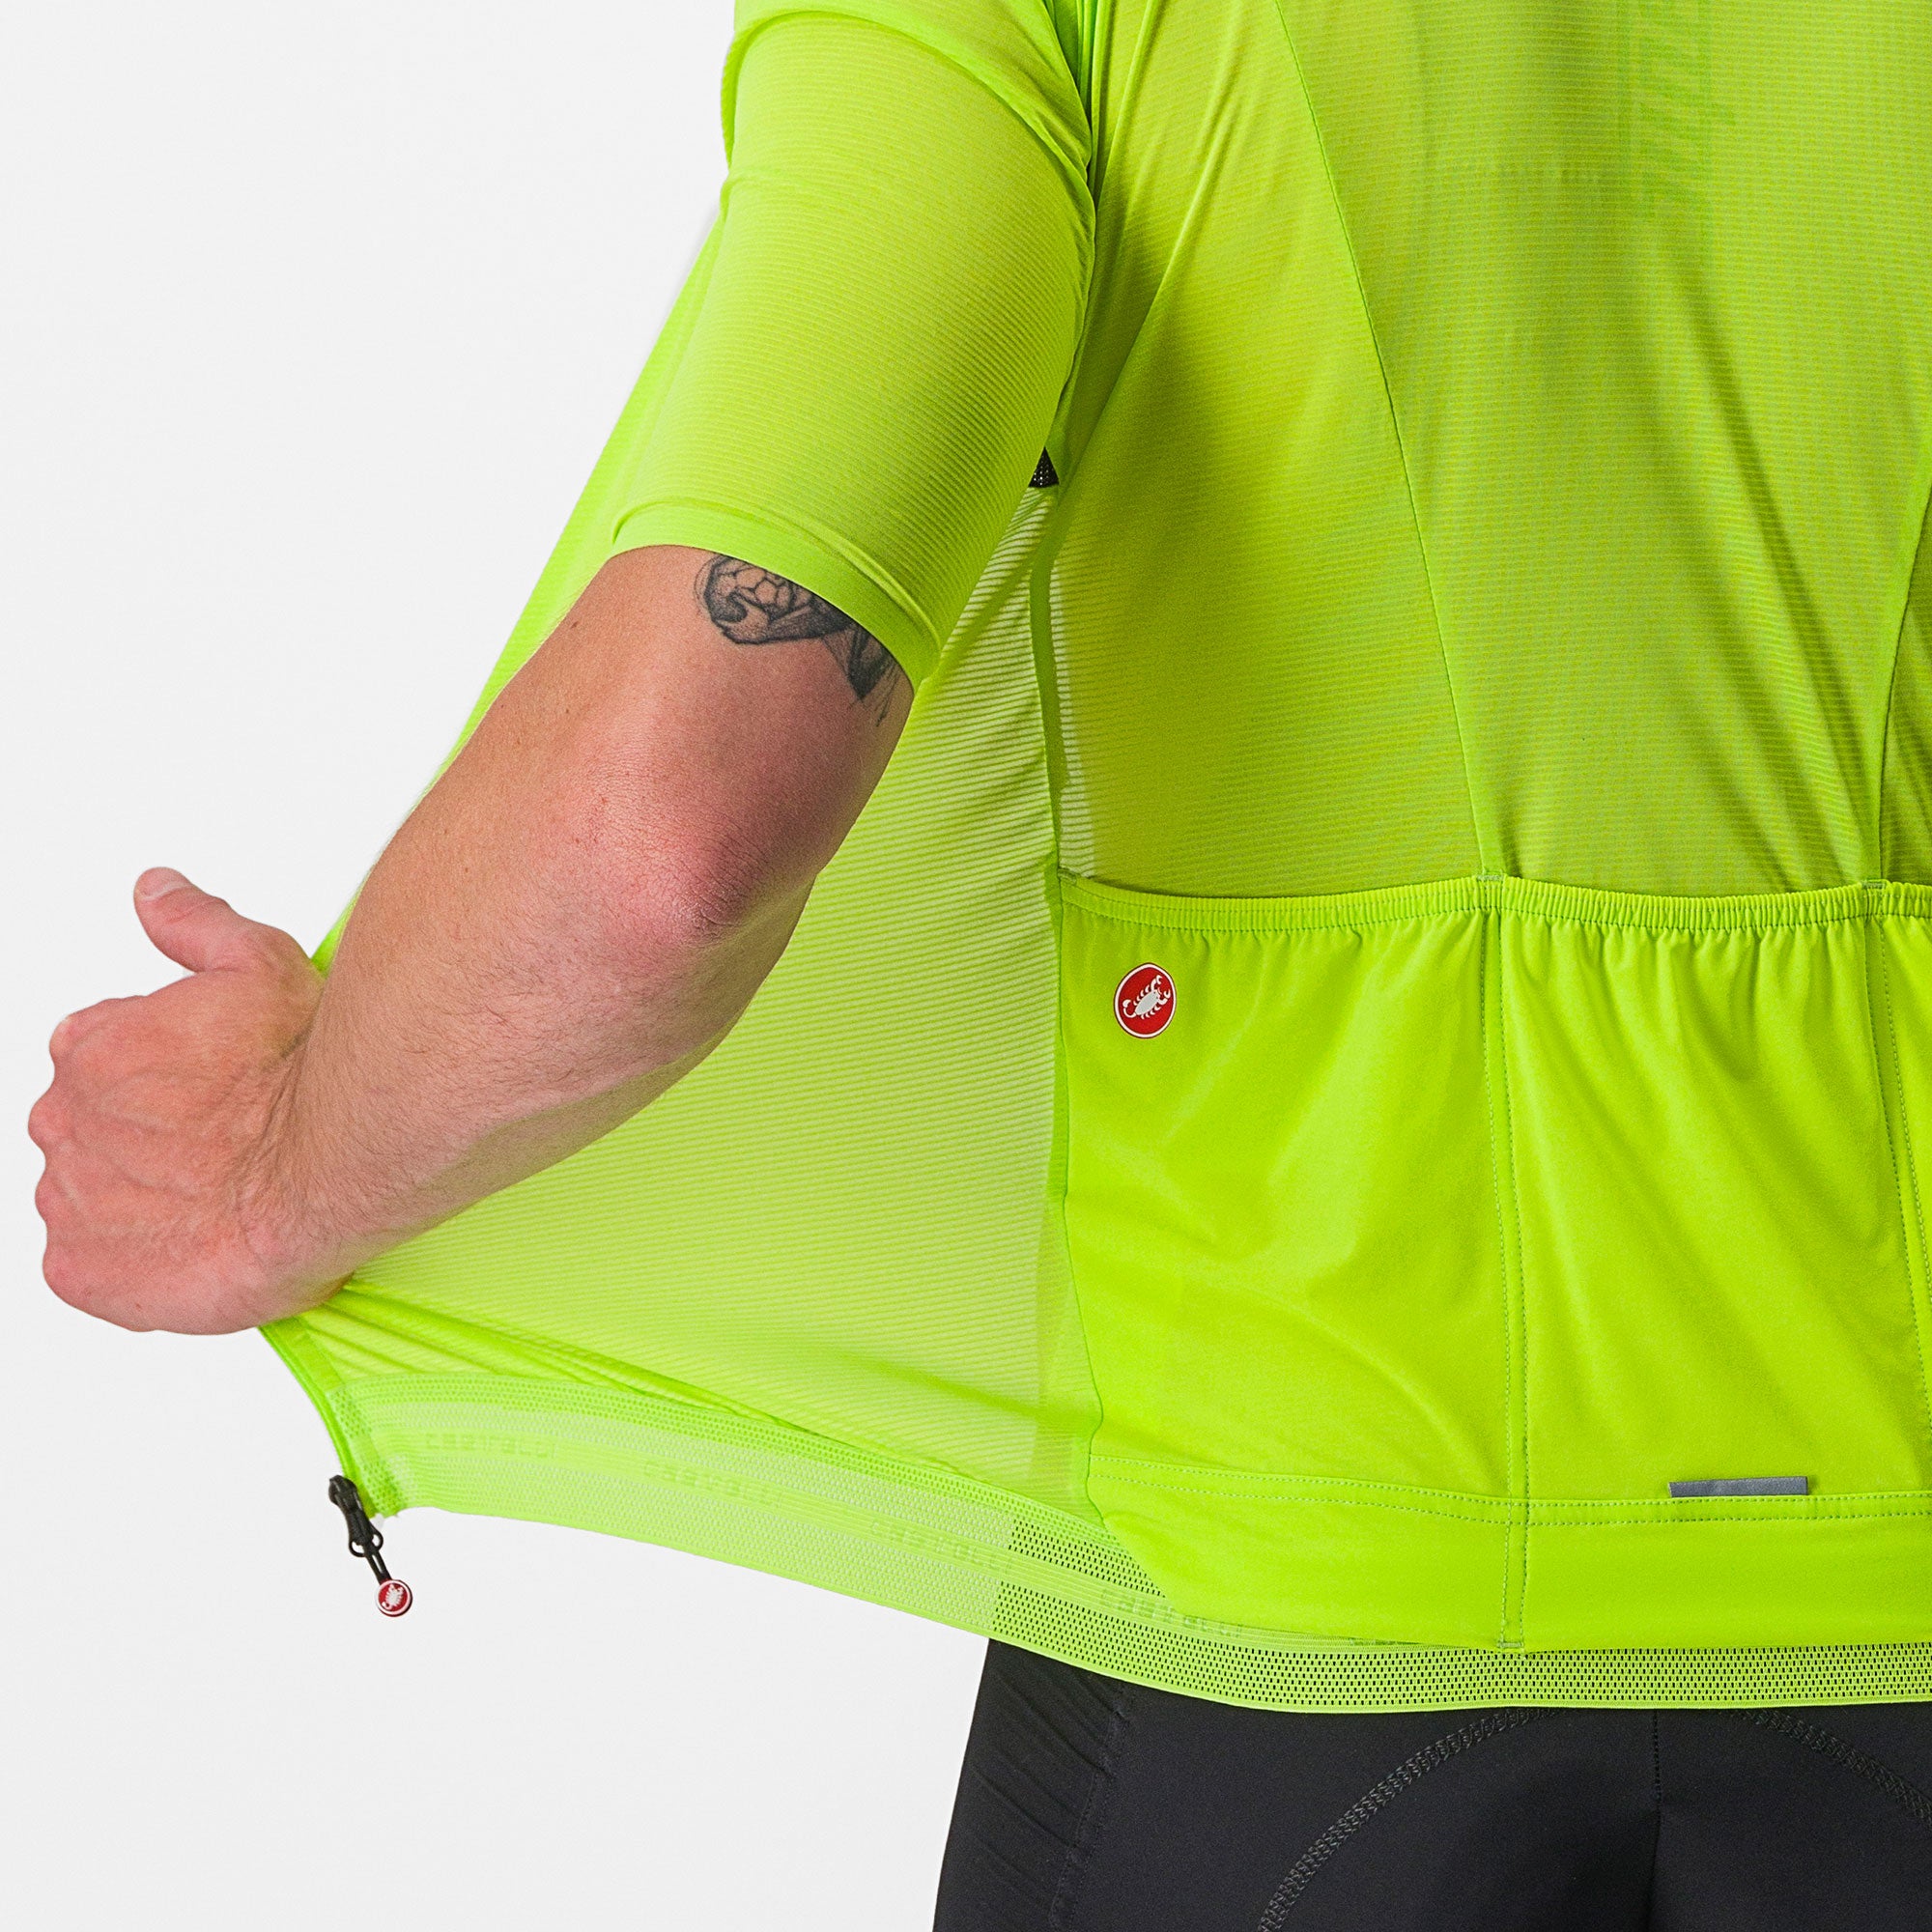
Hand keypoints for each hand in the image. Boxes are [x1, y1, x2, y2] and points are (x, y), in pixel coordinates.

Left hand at [30, 869, 334, 1333]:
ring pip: (90, 1197)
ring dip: (141, 1199)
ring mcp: (68, 1199)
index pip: (99, 1061)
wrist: (327, 1166)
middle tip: (225, 1145)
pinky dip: (133, 1262)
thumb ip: (196, 925)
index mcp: (90, 1048)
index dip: (162, 1078)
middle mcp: (64, 1120)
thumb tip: (157, 894)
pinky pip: (87, 1268)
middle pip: (91, 1129)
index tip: (210, 1092)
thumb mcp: (260, 963)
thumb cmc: (299, 1077)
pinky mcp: (82, 1271)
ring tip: (219, 1196)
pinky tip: (194, 1240)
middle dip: (149, 1139)